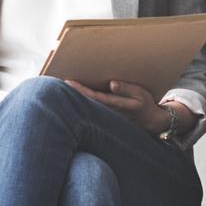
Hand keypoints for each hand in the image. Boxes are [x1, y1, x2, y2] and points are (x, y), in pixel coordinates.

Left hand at [63, 79, 178, 136]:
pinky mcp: (106, 119)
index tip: (68, 82)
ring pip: (87, 109)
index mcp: (116, 105)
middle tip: (55, 83)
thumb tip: (112, 84)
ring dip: (74, 100)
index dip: (80, 90)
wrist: (150, 123)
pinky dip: (82, 103)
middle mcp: (108, 113)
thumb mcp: (140, 94)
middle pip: (86, 104)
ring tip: (61, 89)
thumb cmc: (144, 105)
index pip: (94, 97)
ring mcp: (106, 118)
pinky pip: (91, 110)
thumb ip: (126, 89)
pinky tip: (73, 98)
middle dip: (72, 95)